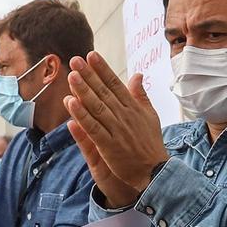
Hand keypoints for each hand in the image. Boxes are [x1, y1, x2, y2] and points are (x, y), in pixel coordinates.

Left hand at [67, 52, 168, 207]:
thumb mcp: (150, 115)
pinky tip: (71, 103)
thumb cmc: (151, 143)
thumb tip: (137, 74)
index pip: (115, 84)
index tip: (91, 56)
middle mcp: (124, 116)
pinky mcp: (109, 145)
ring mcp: (116, 130)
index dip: (103, 69)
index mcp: (133, 107)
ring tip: (72, 76)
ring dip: (83, 91)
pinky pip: (93, 128)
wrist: (155, 171)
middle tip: (75, 60)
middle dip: (89, 75)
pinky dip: (82, 115)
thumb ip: (141, 94)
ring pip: (97, 107)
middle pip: (103, 92)